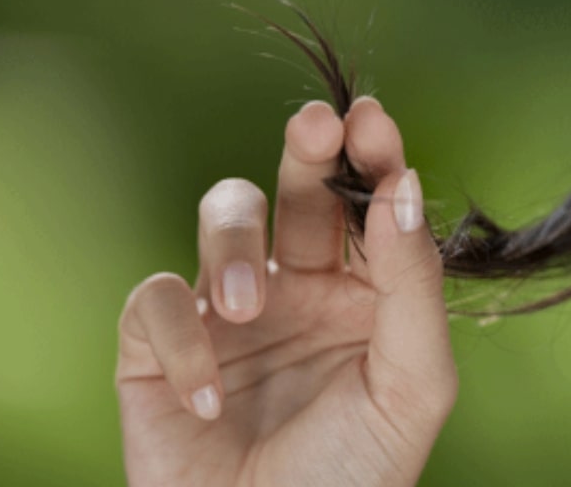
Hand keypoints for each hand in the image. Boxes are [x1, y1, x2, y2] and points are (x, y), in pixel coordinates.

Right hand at [115, 97, 456, 485]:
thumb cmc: (352, 478)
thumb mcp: (411, 385)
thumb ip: (412, 286)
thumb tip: (404, 185)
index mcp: (362, 293)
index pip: (368, 204)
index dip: (369, 155)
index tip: (372, 120)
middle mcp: (297, 288)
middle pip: (299, 188)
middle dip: (306, 149)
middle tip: (316, 124)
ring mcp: (227, 310)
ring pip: (222, 214)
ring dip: (233, 245)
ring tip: (252, 308)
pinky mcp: (158, 344)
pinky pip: (158, 300)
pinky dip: (181, 341)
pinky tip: (207, 399)